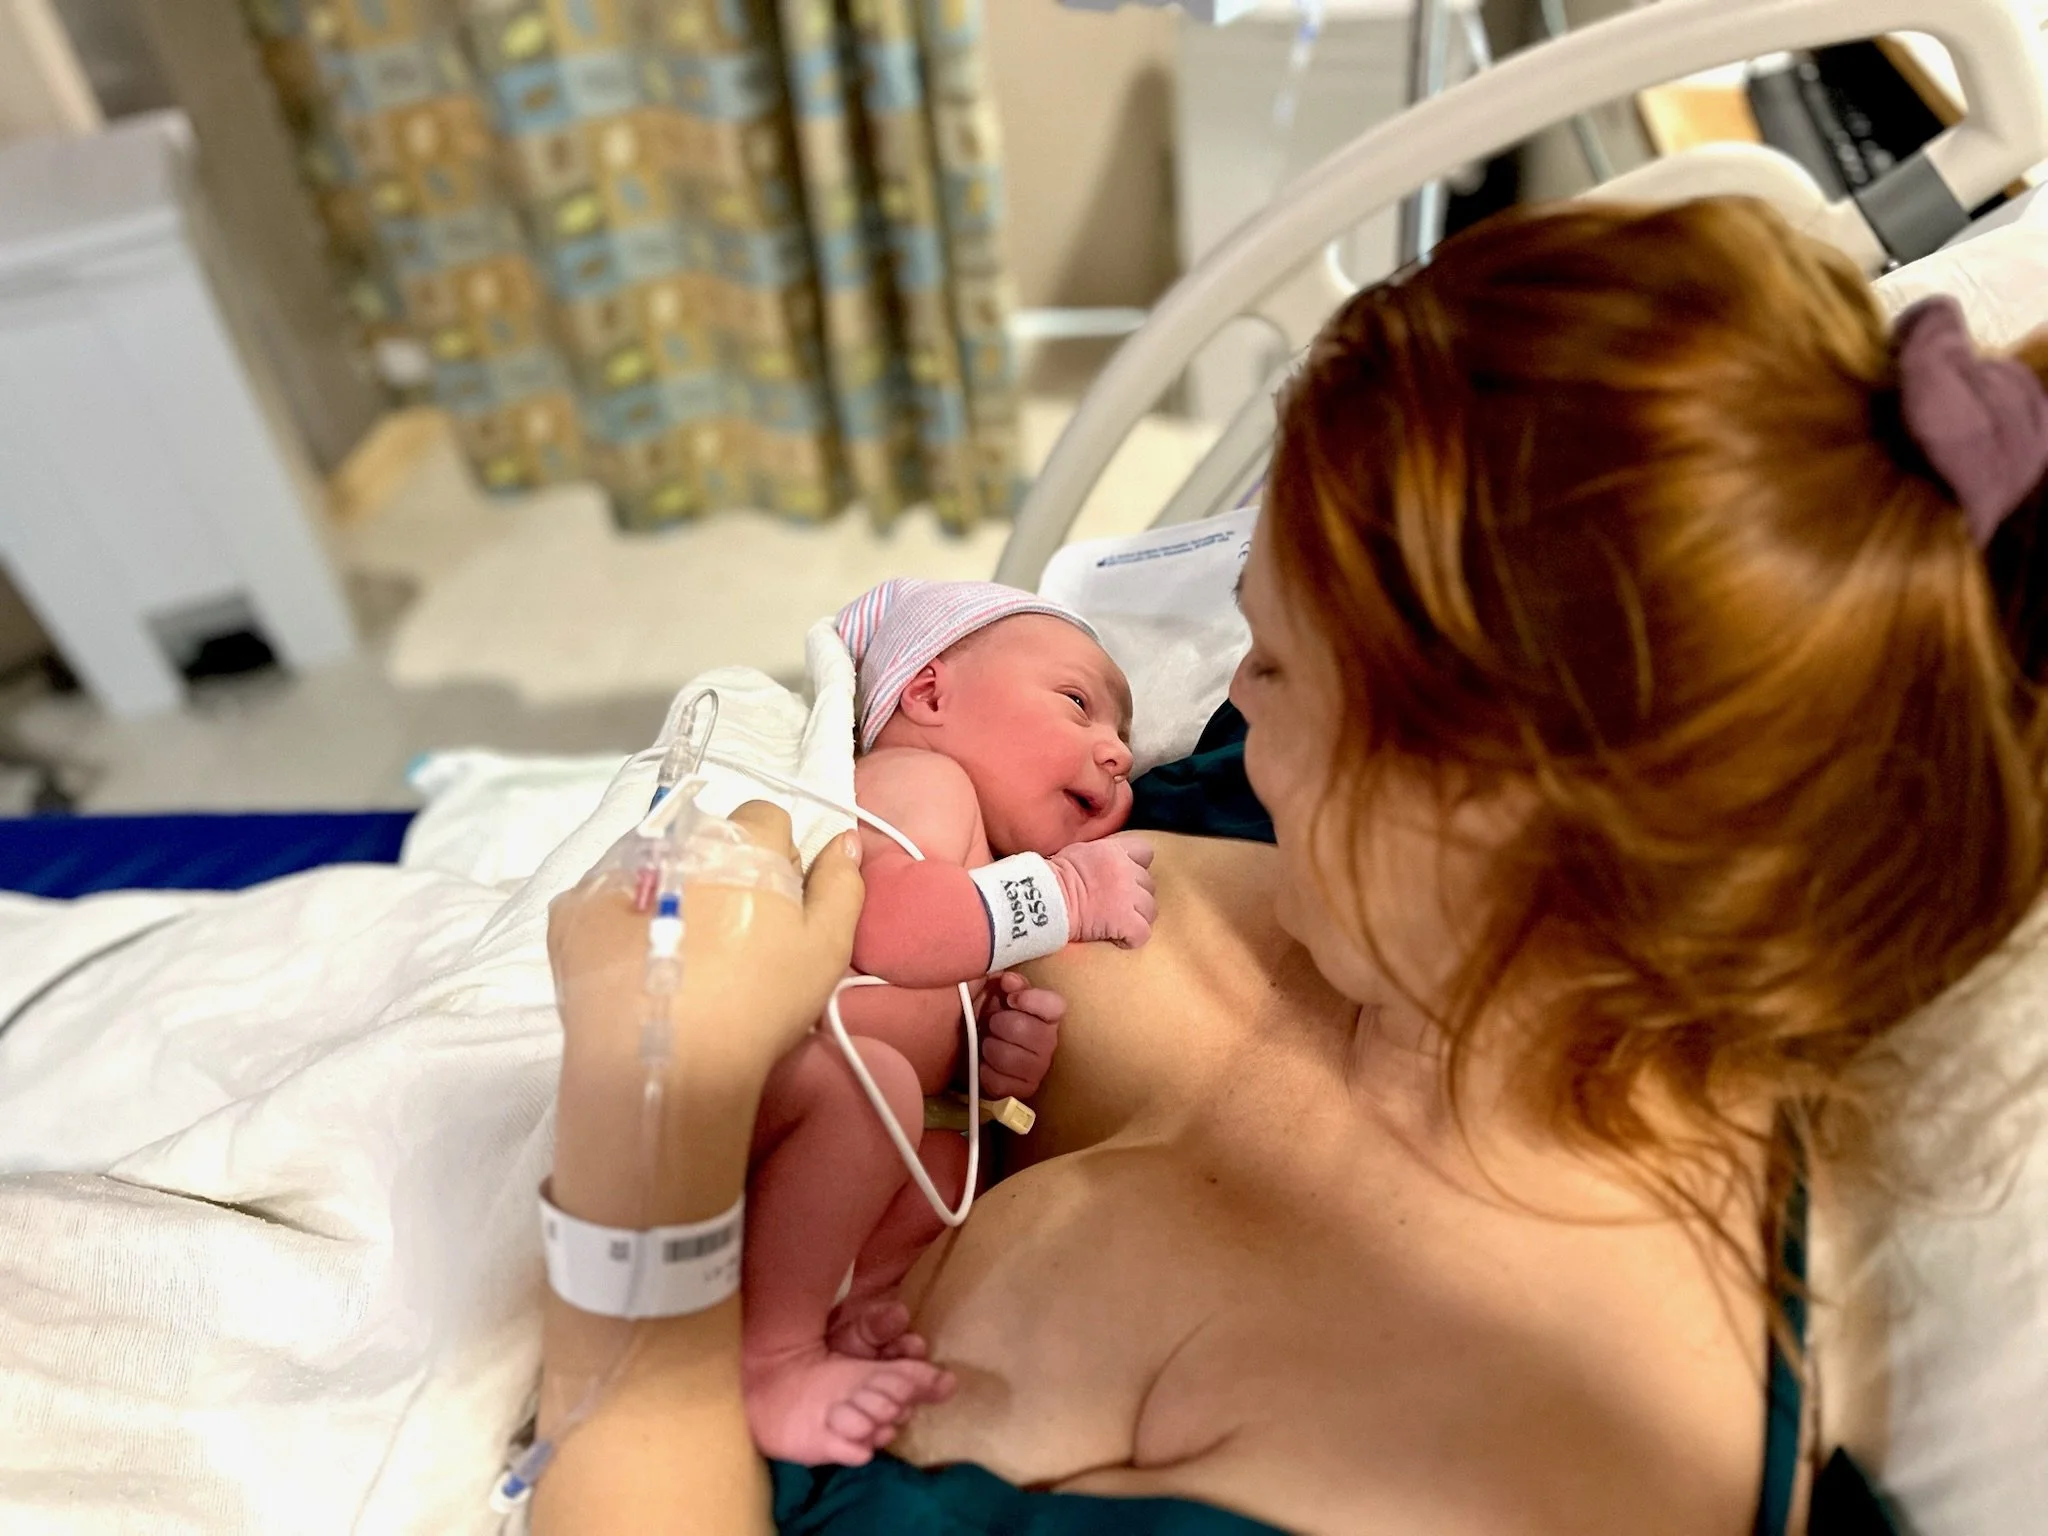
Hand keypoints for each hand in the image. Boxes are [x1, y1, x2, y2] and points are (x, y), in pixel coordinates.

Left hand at [548, 802, 863, 1089]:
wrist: (664, 1064)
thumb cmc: (758, 1005)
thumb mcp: (825, 950)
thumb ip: (840, 885)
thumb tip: (843, 839)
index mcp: (742, 841)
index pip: (765, 819)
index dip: (777, 861)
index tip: (774, 912)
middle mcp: (677, 842)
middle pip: (708, 839)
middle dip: (721, 873)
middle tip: (727, 939)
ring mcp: (617, 873)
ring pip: (654, 865)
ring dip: (669, 892)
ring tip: (675, 956)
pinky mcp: (572, 911)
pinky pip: (603, 899)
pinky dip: (618, 921)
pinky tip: (631, 964)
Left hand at [978, 972, 1065, 1099]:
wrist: (968, 1048)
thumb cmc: (984, 1016)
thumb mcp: (992, 992)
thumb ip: (1005, 983)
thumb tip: (1009, 980)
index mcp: (1046, 1014)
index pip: (1055, 1005)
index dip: (1033, 1000)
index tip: (1010, 998)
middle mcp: (1049, 1042)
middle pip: (1025, 1030)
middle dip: (998, 1024)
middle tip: (990, 1024)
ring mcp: (1039, 1069)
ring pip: (1009, 1057)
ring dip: (989, 1048)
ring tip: (986, 1044)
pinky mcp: (1024, 1091)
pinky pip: (999, 1082)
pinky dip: (985, 1072)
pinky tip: (985, 1065)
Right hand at [1047, 834, 1156, 948]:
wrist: (1046, 898)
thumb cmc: (1053, 877)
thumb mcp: (1078, 852)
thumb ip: (1099, 854)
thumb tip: (1101, 862)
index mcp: (1114, 852)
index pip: (1145, 853)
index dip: (1138, 867)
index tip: (1126, 878)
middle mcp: (1126, 871)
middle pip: (1148, 885)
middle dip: (1136, 896)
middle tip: (1117, 906)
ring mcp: (1128, 896)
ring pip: (1150, 910)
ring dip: (1137, 918)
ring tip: (1119, 924)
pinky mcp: (1125, 921)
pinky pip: (1142, 933)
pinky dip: (1131, 939)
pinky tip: (1117, 939)